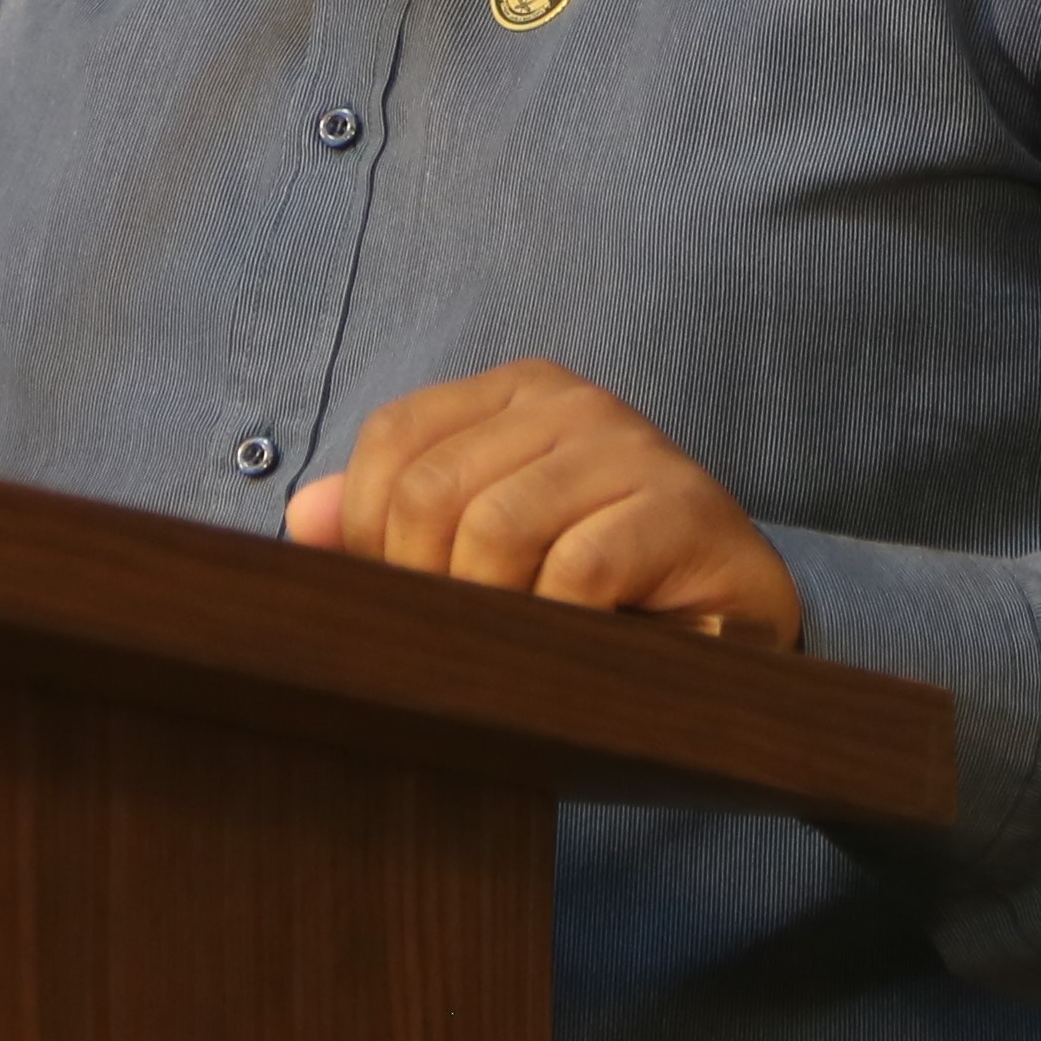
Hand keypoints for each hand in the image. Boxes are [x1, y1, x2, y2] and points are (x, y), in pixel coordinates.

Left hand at [284, 360, 801, 646]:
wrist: (737, 617)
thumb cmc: (598, 585)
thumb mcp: (488, 546)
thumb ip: (396, 525)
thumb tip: (304, 518)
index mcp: (512, 395)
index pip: (393, 439)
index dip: (372, 533)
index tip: (404, 599)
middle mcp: (568, 401)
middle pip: (432, 490)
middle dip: (425, 585)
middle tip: (458, 639)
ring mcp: (629, 445)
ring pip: (494, 529)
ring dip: (491, 612)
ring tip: (518, 644)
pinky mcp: (679, 508)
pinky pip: (576, 571)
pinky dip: (558, 626)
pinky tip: (573, 646)